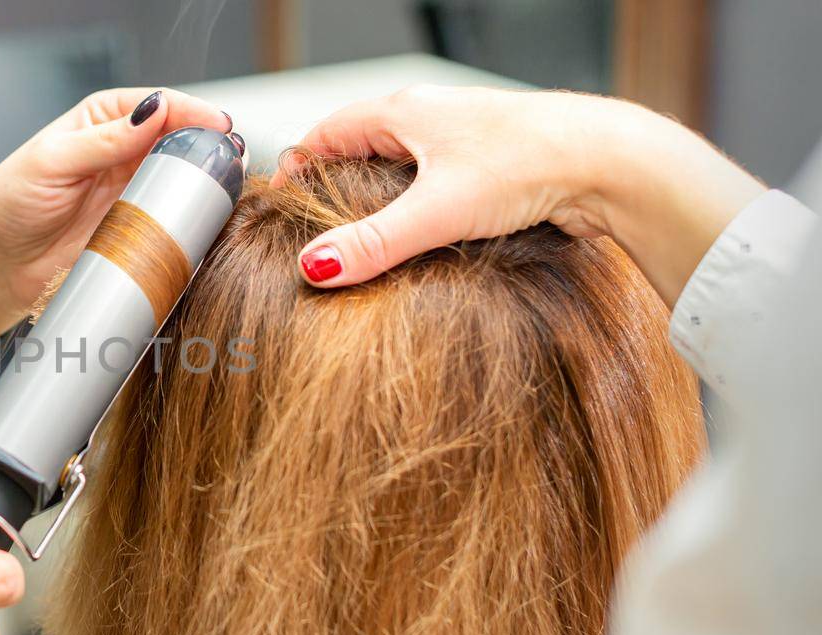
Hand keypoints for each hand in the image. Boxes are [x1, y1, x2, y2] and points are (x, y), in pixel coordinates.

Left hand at [0, 88, 230, 385]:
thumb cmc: (9, 206)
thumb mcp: (51, 163)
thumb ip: (103, 140)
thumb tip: (151, 112)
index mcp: (101, 118)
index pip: (157, 104)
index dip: (192, 111)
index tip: (218, 125)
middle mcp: (121, 149)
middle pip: (179, 137)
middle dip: (208, 142)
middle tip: (233, 155)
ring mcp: (132, 188)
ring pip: (183, 174)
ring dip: (207, 177)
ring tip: (231, 182)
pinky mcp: (137, 225)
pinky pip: (174, 213)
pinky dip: (194, 212)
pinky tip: (212, 212)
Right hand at [278, 85, 764, 304]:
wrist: (610, 161)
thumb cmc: (530, 162)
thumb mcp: (437, 211)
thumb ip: (373, 243)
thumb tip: (314, 268)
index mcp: (403, 111)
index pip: (325, 132)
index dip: (297, 167)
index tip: (279, 204)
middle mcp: (429, 117)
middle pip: (359, 147)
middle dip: (332, 186)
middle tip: (312, 230)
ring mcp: (461, 140)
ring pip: (399, 166)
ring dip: (377, 199)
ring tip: (361, 242)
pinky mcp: (490, 165)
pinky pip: (434, 184)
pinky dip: (417, 208)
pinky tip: (422, 241)